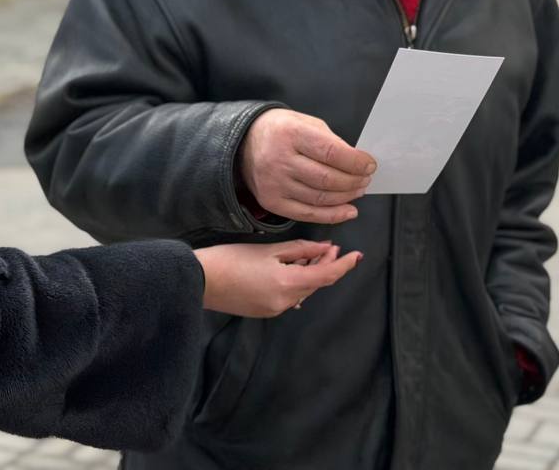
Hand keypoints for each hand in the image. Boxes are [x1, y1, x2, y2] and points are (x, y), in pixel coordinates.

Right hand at [195, 240, 361, 317]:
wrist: (201, 280)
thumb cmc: (230, 260)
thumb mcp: (268, 249)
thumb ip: (299, 249)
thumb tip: (323, 248)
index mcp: (288, 283)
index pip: (327, 275)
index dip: (345, 265)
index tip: (357, 255)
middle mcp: (286, 301)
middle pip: (316, 283)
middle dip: (326, 265)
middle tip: (330, 248)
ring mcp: (276, 309)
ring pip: (303, 290)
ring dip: (310, 273)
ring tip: (309, 255)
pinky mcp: (266, 312)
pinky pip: (289, 297)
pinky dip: (295, 282)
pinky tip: (290, 269)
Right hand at [239, 109, 376, 223]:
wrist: (245, 144)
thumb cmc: (280, 131)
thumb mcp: (305, 122)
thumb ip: (331, 141)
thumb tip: (356, 163)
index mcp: (290, 134)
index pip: (331, 152)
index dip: (356, 162)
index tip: (369, 164)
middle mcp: (280, 160)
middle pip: (328, 178)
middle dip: (354, 181)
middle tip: (365, 178)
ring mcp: (275, 183)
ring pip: (321, 198)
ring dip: (346, 197)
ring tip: (357, 190)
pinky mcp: (273, 201)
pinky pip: (308, 214)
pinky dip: (332, 215)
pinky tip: (347, 210)